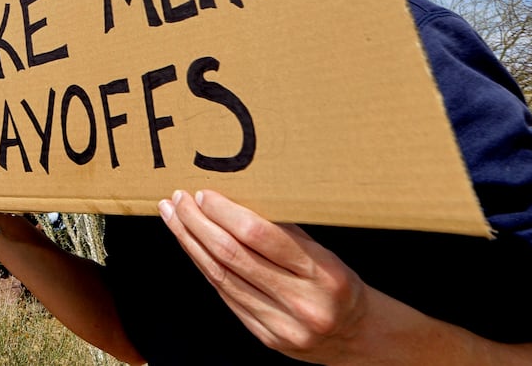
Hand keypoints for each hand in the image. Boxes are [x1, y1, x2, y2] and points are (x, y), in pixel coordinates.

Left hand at [159, 189, 371, 361]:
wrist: (357, 336)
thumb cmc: (338, 284)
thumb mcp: (322, 252)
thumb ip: (283, 232)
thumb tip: (234, 201)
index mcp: (321, 274)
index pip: (259, 236)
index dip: (225, 212)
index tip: (203, 194)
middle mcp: (301, 302)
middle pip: (233, 256)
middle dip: (198, 224)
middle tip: (178, 201)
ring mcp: (282, 325)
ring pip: (222, 278)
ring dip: (191, 244)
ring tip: (174, 218)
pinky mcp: (266, 337)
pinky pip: (227, 297)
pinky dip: (205, 268)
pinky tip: (191, 247)